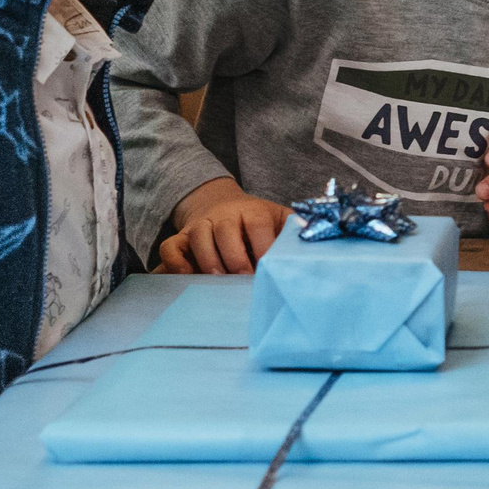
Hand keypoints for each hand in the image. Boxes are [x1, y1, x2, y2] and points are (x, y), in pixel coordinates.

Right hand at [157, 179, 287, 274]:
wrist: (222, 206)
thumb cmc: (258, 223)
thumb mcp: (279, 219)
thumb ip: (296, 229)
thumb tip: (318, 238)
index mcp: (252, 211)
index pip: (257, 223)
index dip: (263, 245)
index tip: (269, 269)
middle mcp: (223, 216)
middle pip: (225, 230)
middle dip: (235, 258)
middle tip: (244, 280)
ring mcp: (199, 226)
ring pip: (198, 237)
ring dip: (209, 261)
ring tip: (219, 282)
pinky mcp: (180, 238)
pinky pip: (170, 248)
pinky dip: (176, 263)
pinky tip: (188, 278)